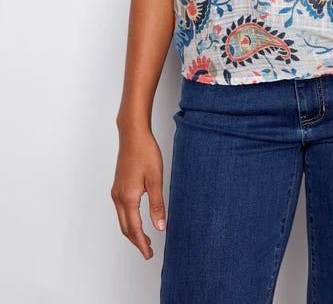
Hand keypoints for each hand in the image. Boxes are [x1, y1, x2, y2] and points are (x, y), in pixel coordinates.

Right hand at [111, 124, 166, 258]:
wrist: (132, 135)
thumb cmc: (145, 153)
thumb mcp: (156, 179)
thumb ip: (157, 205)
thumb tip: (160, 227)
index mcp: (128, 198)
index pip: (134, 229)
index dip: (142, 244)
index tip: (149, 255)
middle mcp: (118, 197)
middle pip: (126, 228)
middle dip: (136, 241)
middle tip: (148, 251)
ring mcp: (116, 191)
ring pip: (122, 219)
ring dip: (132, 232)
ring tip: (145, 239)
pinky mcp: (118, 186)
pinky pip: (121, 210)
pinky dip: (129, 220)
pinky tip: (138, 220)